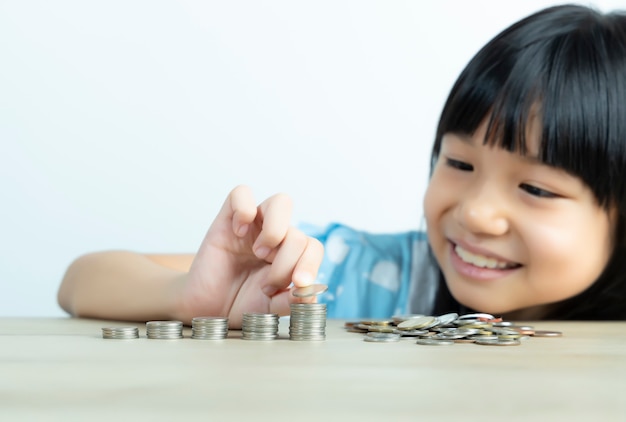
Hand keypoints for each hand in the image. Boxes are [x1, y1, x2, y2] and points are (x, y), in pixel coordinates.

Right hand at [175, 185, 323, 327]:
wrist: (205, 308)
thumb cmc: (239, 303)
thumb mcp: (270, 309)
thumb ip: (291, 302)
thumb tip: (310, 294)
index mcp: (290, 257)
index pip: (313, 248)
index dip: (310, 264)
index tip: (298, 283)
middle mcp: (276, 237)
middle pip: (299, 234)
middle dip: (286, 264)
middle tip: (266, 284)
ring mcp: (253, 225)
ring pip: (280, 202)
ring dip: (276, 230)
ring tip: (259, 252)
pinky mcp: (227, 218)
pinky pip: (241, 194)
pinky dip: (244, 210)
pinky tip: (238, 233)